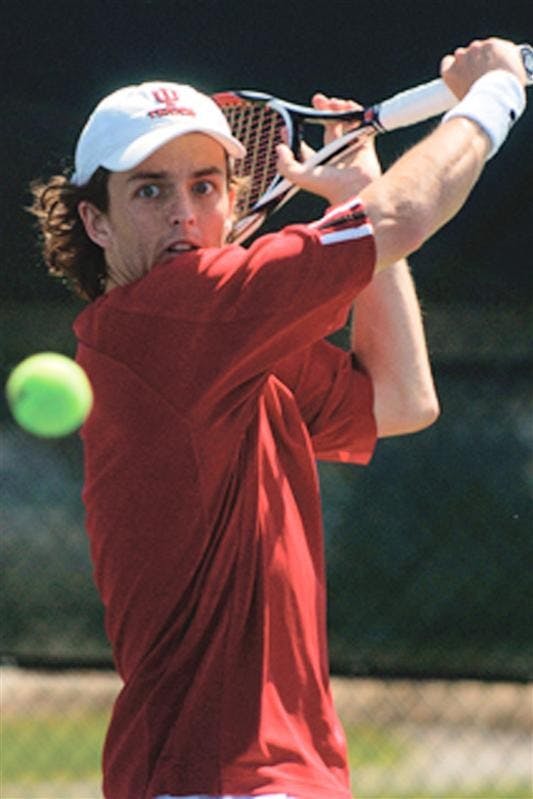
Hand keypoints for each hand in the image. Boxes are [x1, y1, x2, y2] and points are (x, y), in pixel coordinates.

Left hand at [276, 92, 381, 206]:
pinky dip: (358, 113)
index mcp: (317, 163)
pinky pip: (362, 124)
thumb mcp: (301, 177)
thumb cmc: (328, 187)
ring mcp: (349, 147)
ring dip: (339, 109)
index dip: (293, 136)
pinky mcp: (364, 143)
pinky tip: (351, 107)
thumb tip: (279, 148)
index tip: (286, 126)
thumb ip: (285, 165)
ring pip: (344, 122)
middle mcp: (333, 153)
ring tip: (335, 102)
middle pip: (327, 126)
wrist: (354, 190)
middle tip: (318, 99)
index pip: (303, 147)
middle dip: (322, 111)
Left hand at [441, 37, 527, 98]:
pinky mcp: (450, 70)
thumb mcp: (517, 72)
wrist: (493, 99)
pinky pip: (446, 64)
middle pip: (474, 51)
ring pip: (460, 56)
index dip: (487, 60)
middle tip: (479, 79)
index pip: (488, 48)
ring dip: (463, 66)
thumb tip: (501, 69)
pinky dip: (449, 70)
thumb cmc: (508, 89)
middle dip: (476, 63)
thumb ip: (508, 64)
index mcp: (494, 45)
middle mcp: (477, 47)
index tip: (487, 70)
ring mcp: (462, 58)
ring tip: (468, 82)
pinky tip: (453, 78)